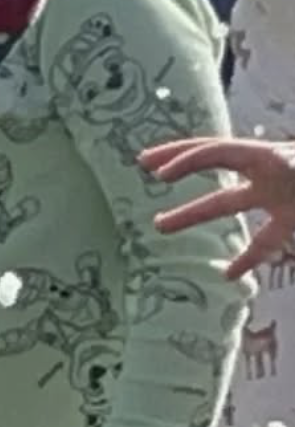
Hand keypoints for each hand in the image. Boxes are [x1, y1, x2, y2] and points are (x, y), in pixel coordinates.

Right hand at [143, 134, 294, 277]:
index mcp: (268, 158)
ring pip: (226, 205)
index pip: (217, 152)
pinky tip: (228, 274)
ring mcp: (277, 198)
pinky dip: (246, 257)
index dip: (185, 159)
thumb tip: (276, 166)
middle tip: (147, 187)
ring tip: (159, 225)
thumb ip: (287, 167)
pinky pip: (264, 239)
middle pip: (212, 171)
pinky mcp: (292, 220)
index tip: (158, 175)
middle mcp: (267, 175)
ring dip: (192, 214)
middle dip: (178, 178)